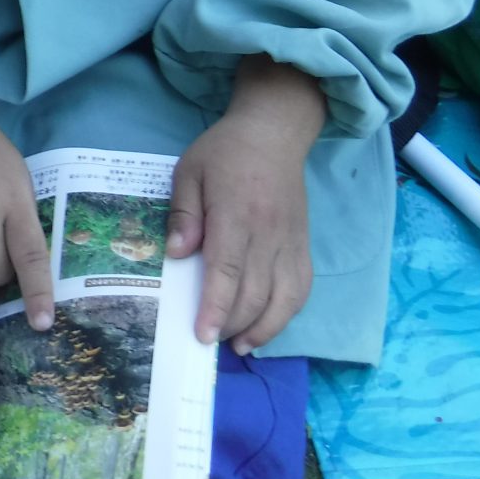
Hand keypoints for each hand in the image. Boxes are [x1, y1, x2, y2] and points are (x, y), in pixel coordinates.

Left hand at [167, 56, 323, 352]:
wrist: (274, 134)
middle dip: (233, 324)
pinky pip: (302, 288)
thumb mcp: (189, 171)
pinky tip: (268, 324)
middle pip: (255, 292)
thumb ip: (183, 213)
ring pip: (284, 298)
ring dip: (263, 328)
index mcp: (235, 214)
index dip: (216, 308)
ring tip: (239, 345)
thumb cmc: (224, 152)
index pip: (227, 271)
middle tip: (210, 341)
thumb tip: (176, 254)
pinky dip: (287, 313)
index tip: (202, 335)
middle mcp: (268, 234)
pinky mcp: (303, 245)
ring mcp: (290, 241)